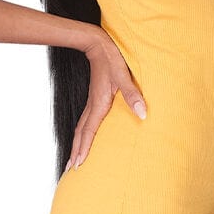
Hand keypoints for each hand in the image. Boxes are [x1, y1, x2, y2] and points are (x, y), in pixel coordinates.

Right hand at [64, 27, 146, 171]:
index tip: (77, 166)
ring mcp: (92, 100)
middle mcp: (93, 104)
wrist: (97, 43)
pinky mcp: (94, 96)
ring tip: (73, 158)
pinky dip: (81, 132)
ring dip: (77, 143)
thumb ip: (132, 95)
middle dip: (75, 151)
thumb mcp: (124, 75)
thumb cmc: (112, 58)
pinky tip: (84, 135)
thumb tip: (143, 114)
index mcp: (99, 103)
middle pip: (80, 133)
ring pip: (80, 127)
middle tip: (70, 170)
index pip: (89, 131)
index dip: (83, 149)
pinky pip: (85, 120)